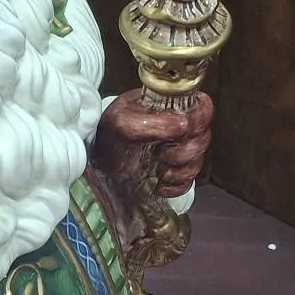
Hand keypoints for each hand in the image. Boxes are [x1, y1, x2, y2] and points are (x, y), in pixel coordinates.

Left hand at [91, 90, 213, 197]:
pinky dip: (177, 186)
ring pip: (198, 160)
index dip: (198, 121)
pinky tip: (159, 187)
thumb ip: (153, 123)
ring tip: (158, 172)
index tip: (180, 133)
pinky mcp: (171, 175)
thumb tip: (184, 126)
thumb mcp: (122, 124)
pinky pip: (189, 182)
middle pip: (203, 138)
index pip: (201, 108)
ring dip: (181, 170)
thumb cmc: (104, 137)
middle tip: (161, 155)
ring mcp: (174, 152)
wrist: (92, 166)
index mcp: (167, 108)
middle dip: (185, 152)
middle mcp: (175, 128)